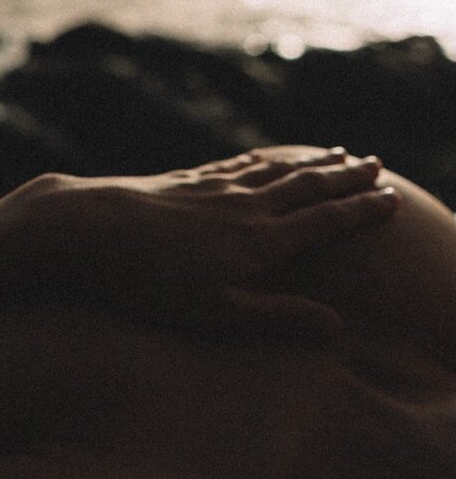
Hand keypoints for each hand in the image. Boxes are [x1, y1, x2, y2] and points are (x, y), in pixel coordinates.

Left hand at [20, 147, 397, 338]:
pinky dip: (260, 160)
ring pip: (274, 172)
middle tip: (375, 164)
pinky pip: (235, 166)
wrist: (86, 227)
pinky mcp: (182, 182)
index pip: (324, 222)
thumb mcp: (213, 313)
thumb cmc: (147, 282)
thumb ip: (274, 316)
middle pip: (306, 188)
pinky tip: (262, 159)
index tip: (391, 198)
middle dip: (345, 177)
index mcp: (258, 243)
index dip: (361, 211)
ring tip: (335, 152)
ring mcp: (212, 190)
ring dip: (309, 164)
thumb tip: (336, 325)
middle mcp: (243, 209)